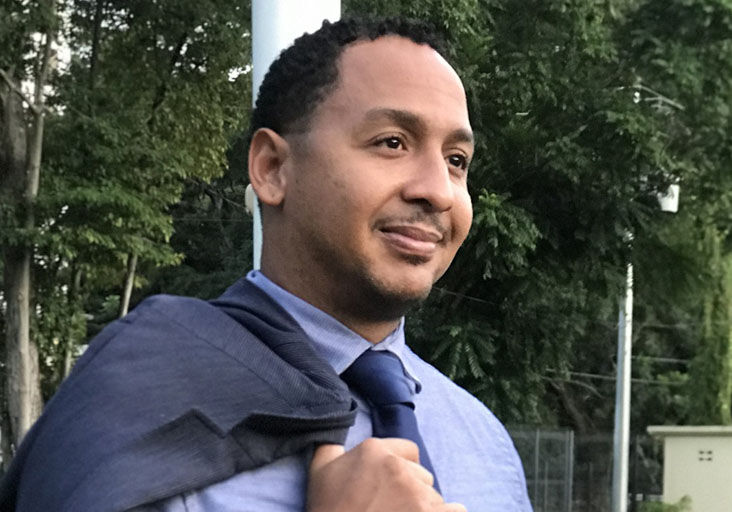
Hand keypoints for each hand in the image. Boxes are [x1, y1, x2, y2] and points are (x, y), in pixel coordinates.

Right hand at [306, 438, 466, 511]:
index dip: (402, 469)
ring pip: (434, 497)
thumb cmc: (327, 509)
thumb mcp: (320, 469)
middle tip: (393, 507)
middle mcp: (398, 468)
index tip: (391, 486)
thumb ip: (331, 445)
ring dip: (424, 508)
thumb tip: (335, 428)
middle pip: (423, 476)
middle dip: (412, 490)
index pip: (409, 451)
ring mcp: (415, 495)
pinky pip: (455, 511)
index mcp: (375, 451)